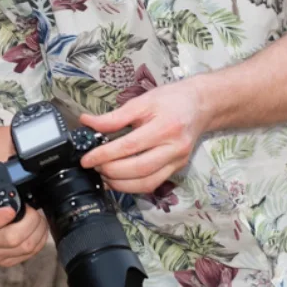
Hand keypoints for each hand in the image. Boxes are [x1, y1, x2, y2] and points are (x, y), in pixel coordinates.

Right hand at [0, 135, 49, 266]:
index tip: (12, 209)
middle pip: (10, 240)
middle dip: (29, 222)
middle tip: (34, 209)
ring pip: (22, 249)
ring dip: (37, 232)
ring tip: (38, 217)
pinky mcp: (2, 259)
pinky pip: (26, 256)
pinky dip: (37, 242)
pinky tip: (36, 229)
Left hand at [79, 79, 209, 193]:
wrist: (200, 106)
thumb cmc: (171, 100)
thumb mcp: (142, 102)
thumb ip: (114, 117)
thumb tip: (87, 123)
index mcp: (165, 127)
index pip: (129, 146)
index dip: (104, 155)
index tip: (86, 159)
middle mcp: (174, 148)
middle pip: (138, 169)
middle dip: (111, 171)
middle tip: (94, 166)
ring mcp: (177, 161)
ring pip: (147, 183)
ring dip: (120, 184)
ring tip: (103, 175)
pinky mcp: (177, 169)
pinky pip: (153, 184)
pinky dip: (132, 187)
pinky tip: (118, 180)